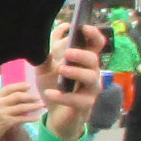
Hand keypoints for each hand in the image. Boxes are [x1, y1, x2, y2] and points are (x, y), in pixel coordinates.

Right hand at [0, 82, 44, 140]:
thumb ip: (3, 99)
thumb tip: (19, 94)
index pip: (9, 87)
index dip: (20, 86)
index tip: (30, 86)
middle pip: (18, 96)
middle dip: (30, 96)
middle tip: (38, 97)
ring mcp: (3, 112)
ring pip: (22, 107)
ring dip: (33, 106)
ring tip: (41, 105)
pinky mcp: (7, 122)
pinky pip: (22, 118)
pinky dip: (31, 118)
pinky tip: (37, 117)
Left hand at [39, 23, 105, 140]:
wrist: (54, 113)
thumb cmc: (54, 86)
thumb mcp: (46, 67)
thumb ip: (48, 50)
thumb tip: (58, 30)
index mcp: (84, 60)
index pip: (95, 44)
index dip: (93, 35)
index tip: (83, 28)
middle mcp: (92, 72)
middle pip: (94, 59)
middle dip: (82, 54)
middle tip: (67, 53)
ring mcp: (91, 89)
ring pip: (91, 77)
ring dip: (76, 72)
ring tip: (61, 69)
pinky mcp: (86, 104)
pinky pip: (77, 99)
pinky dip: (62, 96)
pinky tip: (49, 93)